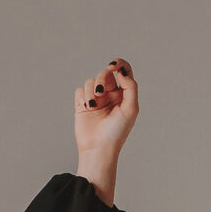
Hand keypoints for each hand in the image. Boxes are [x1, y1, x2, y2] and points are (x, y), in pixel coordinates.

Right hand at [74, 59, 137, 182]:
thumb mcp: (130, 109)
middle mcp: (110, 95)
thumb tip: (122, 72)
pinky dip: (83, 97)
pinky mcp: (82, 105)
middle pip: (105, 74)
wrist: (99, 148)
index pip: (124, 71)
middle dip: (102, 79)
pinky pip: (80, 90)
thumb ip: (130, 87)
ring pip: (91, 81)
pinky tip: (87, 108)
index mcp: (124, 95)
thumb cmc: (117, 132)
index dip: (119, 63)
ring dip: (91, 91)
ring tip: (92, 106)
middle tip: (101, 92)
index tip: (112, 66)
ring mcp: (96, 99)